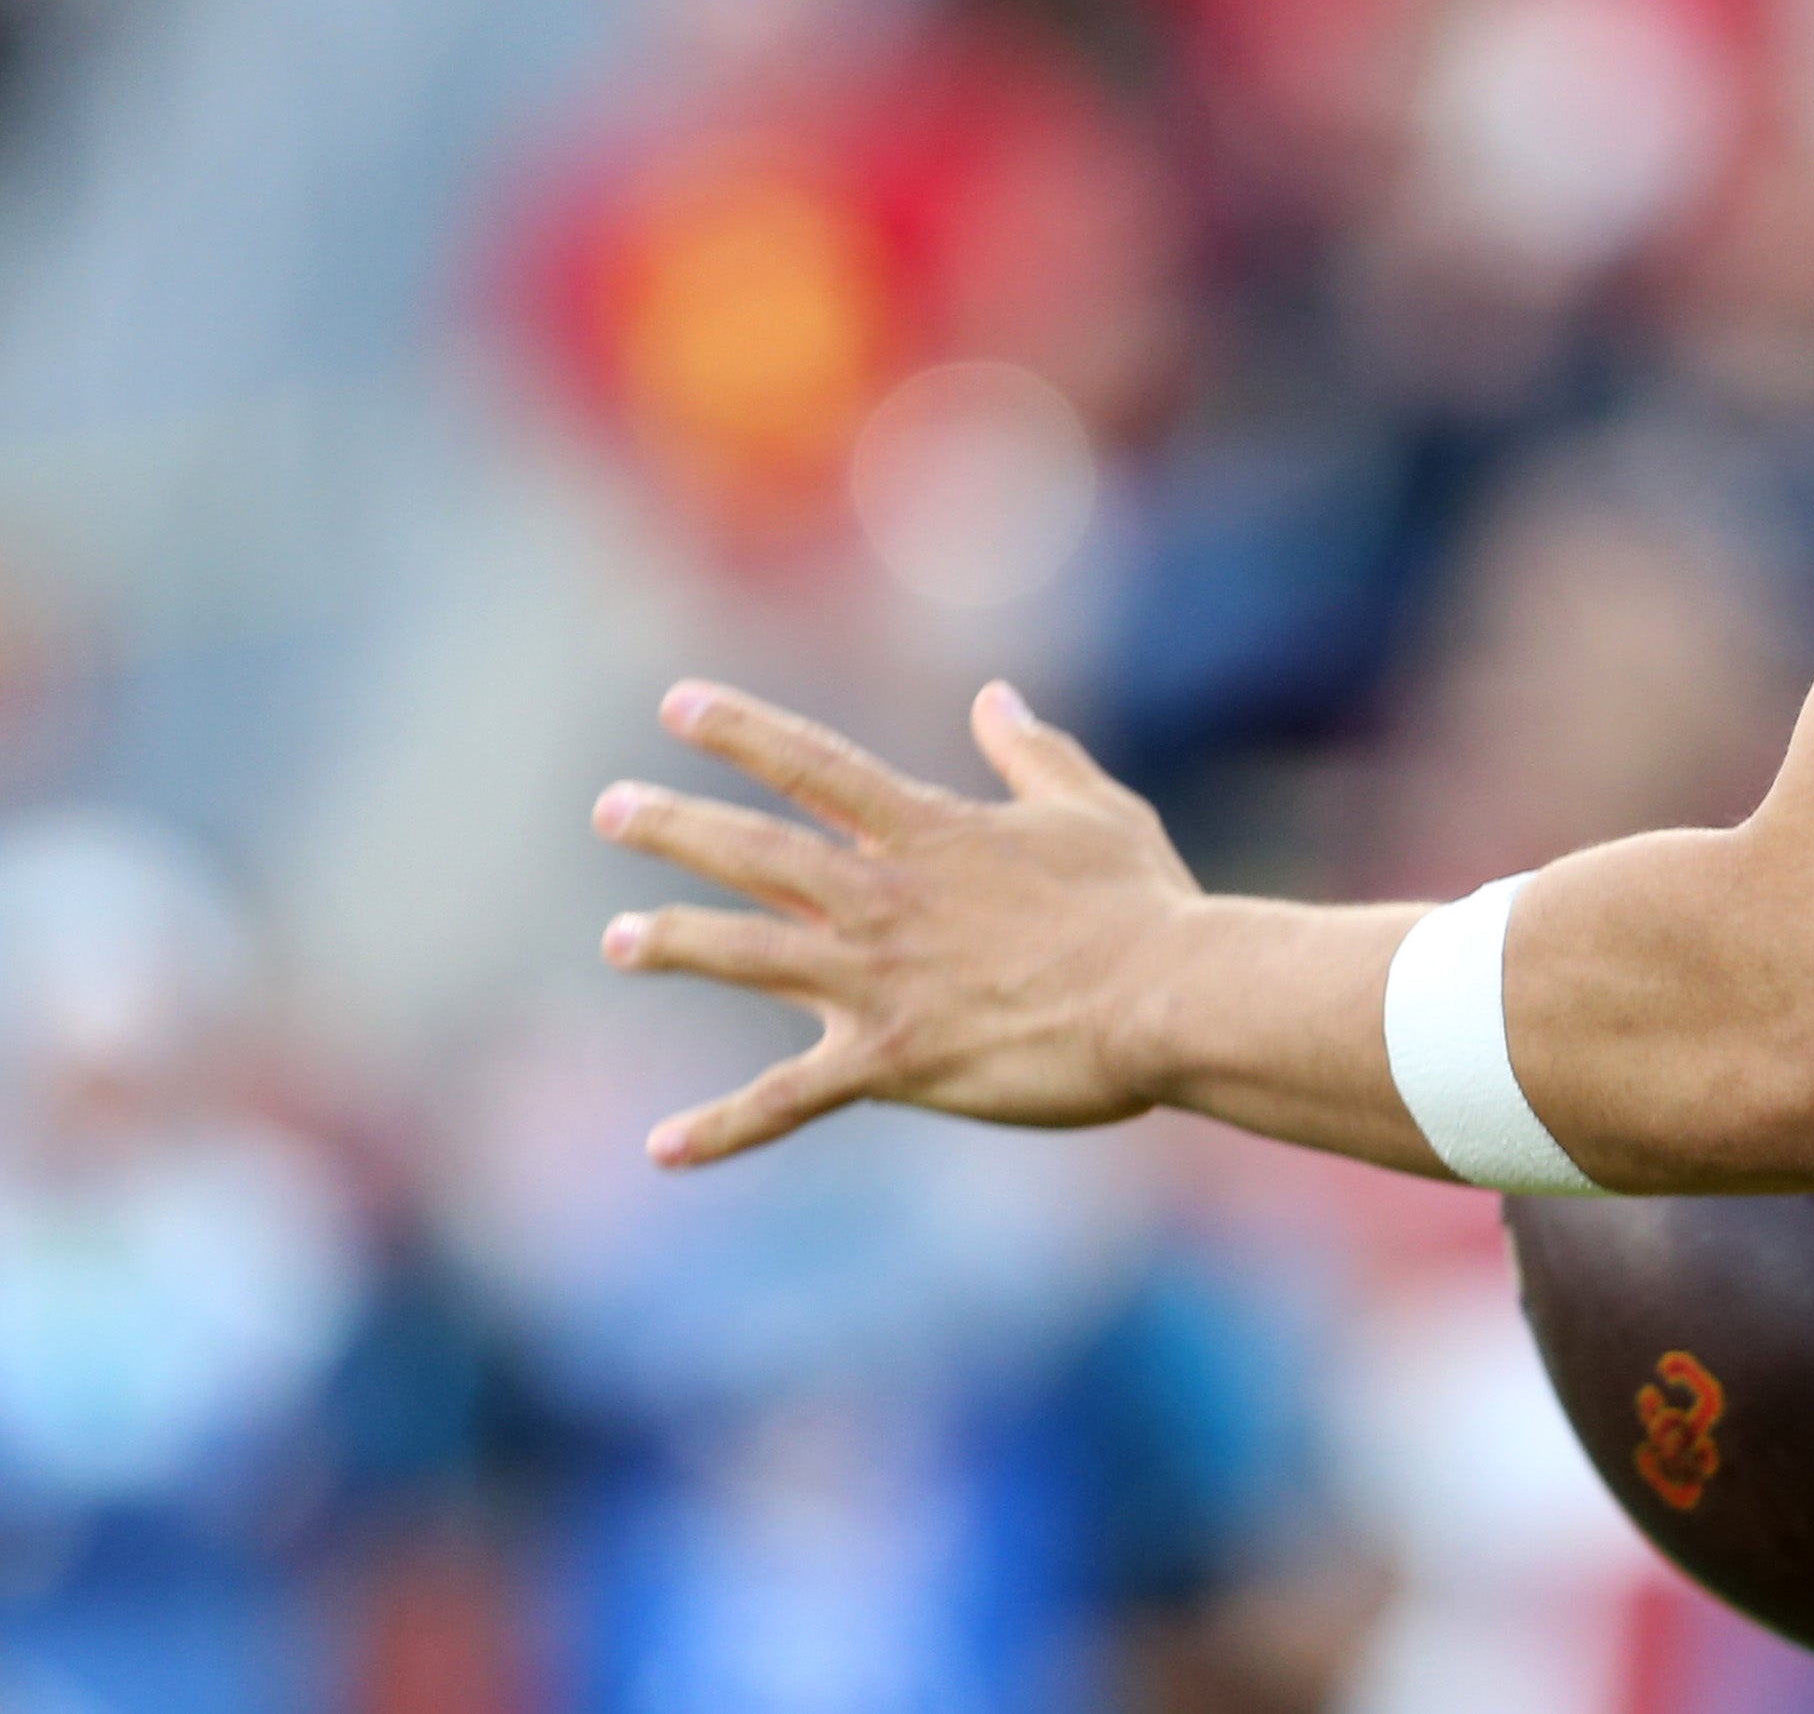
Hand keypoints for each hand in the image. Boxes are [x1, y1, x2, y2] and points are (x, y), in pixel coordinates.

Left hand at [595, 679, 1201, 1169]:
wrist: (1168, 998)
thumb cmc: (1142, 904)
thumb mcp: (1093, 809)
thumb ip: (1033, 753)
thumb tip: (994, 697)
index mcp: (929, 833)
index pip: (814, 766)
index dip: (741, 731)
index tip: (677, 703)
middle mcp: (883, 898)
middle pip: (753, 851)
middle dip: (674, 826)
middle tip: (612, 809)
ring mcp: (877, 981)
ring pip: (746, 955)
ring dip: (675, 943)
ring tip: (619, 939)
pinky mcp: (890, 1061)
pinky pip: (786, 1100)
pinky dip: (721, 1128)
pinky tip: (661, 1149)